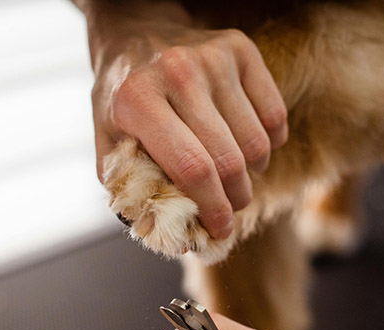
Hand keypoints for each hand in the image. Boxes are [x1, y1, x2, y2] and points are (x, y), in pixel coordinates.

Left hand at [90, 14, 287, 239]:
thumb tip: (179, 237)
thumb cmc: (124, 101)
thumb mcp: (108, 144)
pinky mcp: (241, 49)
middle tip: (229, 208)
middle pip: (229, 160)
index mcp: (137, 99)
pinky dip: (268, 143)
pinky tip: (244, 142)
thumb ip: (133, 191)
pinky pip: (275, 116)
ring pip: (257, 143)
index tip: (220, 230)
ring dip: (251, 172)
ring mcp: (214, 57)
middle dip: (235, 199)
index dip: (212, 208)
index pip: (192, 169)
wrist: (136, 37)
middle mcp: (177, 71)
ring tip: (231, 171)